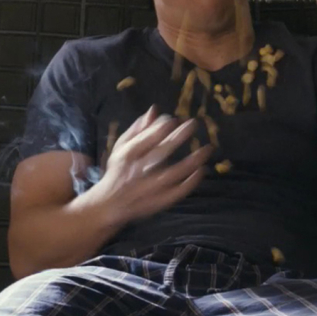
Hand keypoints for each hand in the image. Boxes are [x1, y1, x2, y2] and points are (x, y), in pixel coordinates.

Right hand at [78, 107, 212, 228]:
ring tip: (207, 149)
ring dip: (191, 161)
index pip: (144, 140)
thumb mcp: (121, 149)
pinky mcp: (158, 202)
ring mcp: (149, 189)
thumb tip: (154, 110)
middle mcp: (137, 172)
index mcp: (127, 157)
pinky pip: (177, 193)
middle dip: (177, 137)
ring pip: (172, 174)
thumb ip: (137, 129)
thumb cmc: (117, 171)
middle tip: (193, 124)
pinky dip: (191, 183)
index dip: (159, 129)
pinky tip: (202, 170)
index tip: (174, 119)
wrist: (109, 205)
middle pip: (160, 153)